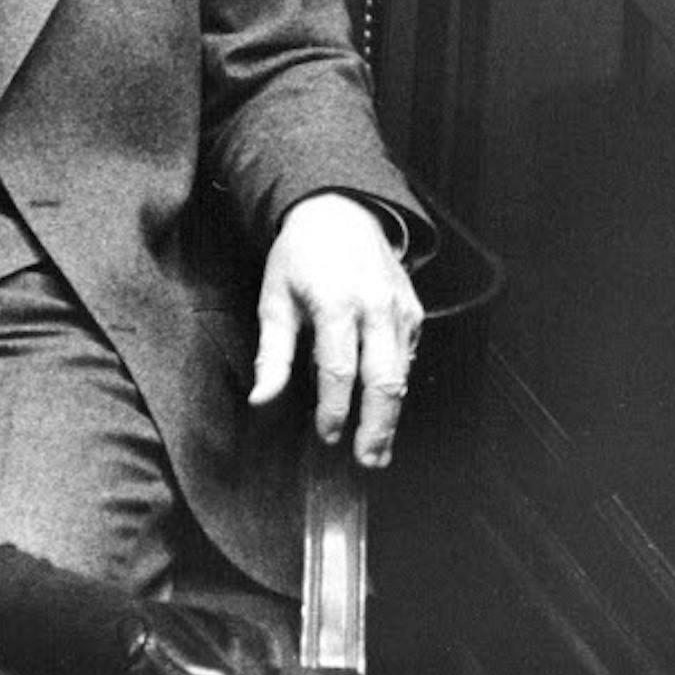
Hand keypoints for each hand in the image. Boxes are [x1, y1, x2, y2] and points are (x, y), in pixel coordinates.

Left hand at [248, 192, 421, 466]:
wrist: (341, 213)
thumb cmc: (299, 257)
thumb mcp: (274, 298)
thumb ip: (271, 354)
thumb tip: (260, 401)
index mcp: (335, 302)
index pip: (339, 368)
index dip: (334, 408)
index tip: (326, 436)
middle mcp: (375, 307)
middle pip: (384, 379)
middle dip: (377, 426)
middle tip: (367, 461)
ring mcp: (400, 310)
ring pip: (403, 374)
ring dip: (391, 417)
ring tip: (378, 450)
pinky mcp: (414, 313)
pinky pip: (408, 359)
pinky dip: (397, 388)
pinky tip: (383, 410)